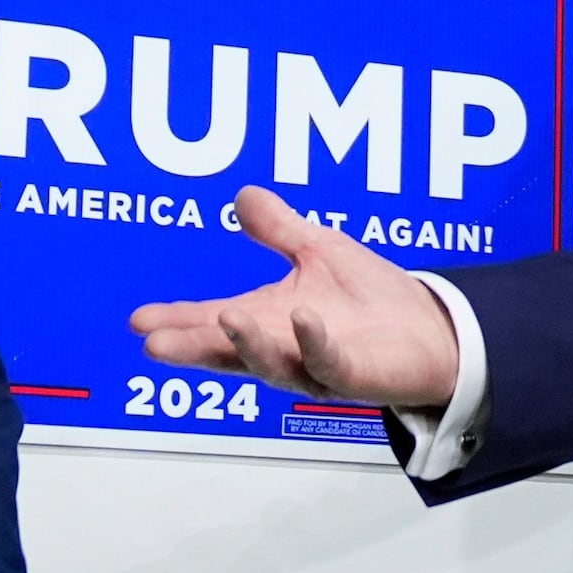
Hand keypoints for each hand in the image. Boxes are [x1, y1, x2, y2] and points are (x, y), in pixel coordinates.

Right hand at [131, 186, 463, 407]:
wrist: (432, 329)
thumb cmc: (372, 299)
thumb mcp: (318, 251)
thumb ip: (279, 230)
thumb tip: (243, 197)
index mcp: (269, 321)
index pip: (213, 323)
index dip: (178, 322)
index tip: (140, 321)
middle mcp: (285, 348)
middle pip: (230, 352)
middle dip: (194, 347)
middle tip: (156, 342)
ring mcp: (316, 366)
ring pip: (274, 363)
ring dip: (248, 344)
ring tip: (224, 319)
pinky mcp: (354, 375)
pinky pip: (331, 362)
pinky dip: (315, 343)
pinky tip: (304, 320)